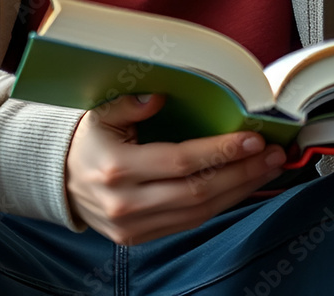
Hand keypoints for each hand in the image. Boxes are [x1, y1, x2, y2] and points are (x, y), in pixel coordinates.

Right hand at [65, 94, 287, 244]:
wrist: (61, 180)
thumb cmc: (88, 141)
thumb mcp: (101, 112)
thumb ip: (131, 102)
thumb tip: (161, 95)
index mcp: (117, 168)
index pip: (180, 162)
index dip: (219, 151)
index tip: (251, 138)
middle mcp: (127, 203)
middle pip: (198, 192)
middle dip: (242, 173)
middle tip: (273, 154)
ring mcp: (135, 227)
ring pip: (200, 212)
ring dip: (239, 190)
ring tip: (267, 168)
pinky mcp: (142, 239)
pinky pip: (190, 222)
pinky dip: (221, 204)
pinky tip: (241, 186)